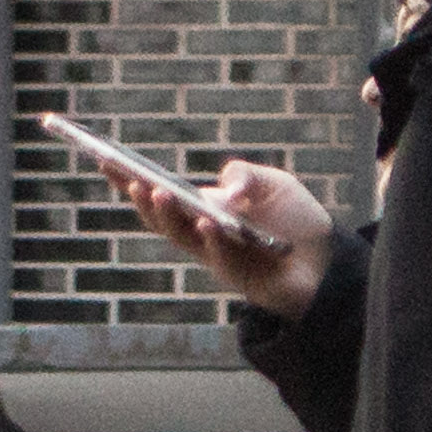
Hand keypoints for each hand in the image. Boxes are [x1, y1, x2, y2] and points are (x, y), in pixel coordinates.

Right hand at [127, 156, 331, 318]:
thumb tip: (223, 190)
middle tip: (128, 177)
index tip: (102, 158)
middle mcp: (202, 231)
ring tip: (157, 192)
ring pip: (182, 236)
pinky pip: (219, 256)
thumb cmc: (296, 220)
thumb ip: (246, 175)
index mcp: (203, 206)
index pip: (159, 191)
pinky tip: (208, 221)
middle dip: (141, 197)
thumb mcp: (275, 184)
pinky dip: (212, 237)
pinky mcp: (237, 274)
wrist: (329, 261)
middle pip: (161, 216)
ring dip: (168, 215)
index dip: (129, 177)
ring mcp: (216, 254)